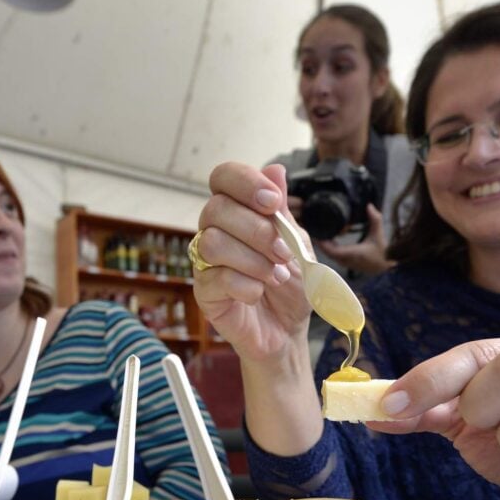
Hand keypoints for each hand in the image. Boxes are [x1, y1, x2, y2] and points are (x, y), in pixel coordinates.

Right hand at [195, 163, 310, 361]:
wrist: (288, 330)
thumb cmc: (290, 286)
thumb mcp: (295, 243)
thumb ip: (282, 211)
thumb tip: (275, 169)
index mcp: (238, 211)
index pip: (224, 177)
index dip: (245, 183)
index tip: (272, 203)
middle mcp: (216, 230)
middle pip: (216, 209)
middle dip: (257, 231)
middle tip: (284, 254)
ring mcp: (205, 261)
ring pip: (213, 242)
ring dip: (253, 260)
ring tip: (276, 277)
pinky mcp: (204, 292)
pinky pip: (216, 278)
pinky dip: (246, 285)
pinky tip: (258, 293)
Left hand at [316, 203, 393, 274]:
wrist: (387, 267)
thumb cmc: (383, 252)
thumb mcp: (378, 233)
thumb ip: (375, 219)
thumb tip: (369, 205)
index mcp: (351, 253)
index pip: (330, 250)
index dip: (321, 242)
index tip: (315, 233)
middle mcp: (346, 260)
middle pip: (327, 251)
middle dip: (321, 241)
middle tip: (316, 228)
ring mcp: (346, 263)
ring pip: (330, 254)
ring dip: (325, 244)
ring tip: (321, 231)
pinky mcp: (348, 264)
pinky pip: (334, 256)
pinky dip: (330, 247)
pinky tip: (330, 238)